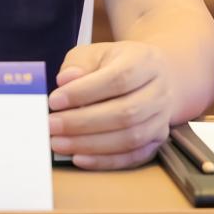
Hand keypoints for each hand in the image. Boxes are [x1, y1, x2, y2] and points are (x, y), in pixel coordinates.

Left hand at [47, 41, 174, 169]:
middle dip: (83, 123)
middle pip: (125, 113)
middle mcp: (159, 91)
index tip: (54, 101)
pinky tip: (79, 158)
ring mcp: (161, 119)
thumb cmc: (117, 63)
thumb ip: (78, 64)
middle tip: (51, 125)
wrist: (155, 76)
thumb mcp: (96, 53)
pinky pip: (133, 157)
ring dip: (91, 145)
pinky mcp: (157, 140)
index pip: (118, 79)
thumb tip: (65, 81)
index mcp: (144, 62)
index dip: (84, 92)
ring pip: (130, 138)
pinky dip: (105, 161)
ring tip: (59, 143)